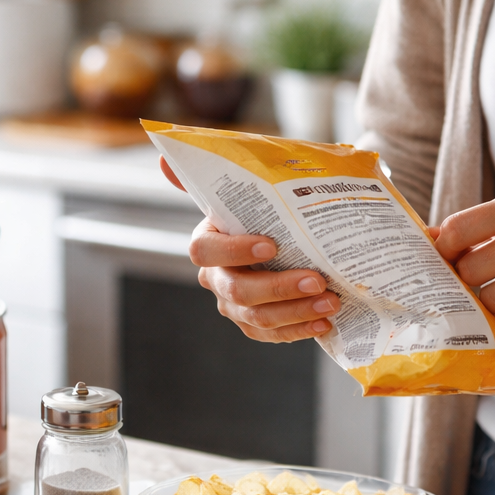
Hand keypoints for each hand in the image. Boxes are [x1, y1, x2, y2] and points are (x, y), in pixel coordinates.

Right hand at [161, 157, 339, 342]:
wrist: (287, 240)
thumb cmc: (265, 212)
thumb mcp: (246, 189)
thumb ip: (211, 174)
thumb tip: (163, 159)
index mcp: (207, 242)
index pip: (206, 250)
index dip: (236, 250)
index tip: (272, 245)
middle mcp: (215, 277)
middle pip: (237, 290)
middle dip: (278, 287)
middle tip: (317, 280)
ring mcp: (233, 305)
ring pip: (257, 318)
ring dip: (296, 311)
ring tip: (331, 302)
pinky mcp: (253, 326)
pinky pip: (271, 335)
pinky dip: (298, 330)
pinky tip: (324, 322)